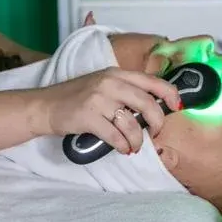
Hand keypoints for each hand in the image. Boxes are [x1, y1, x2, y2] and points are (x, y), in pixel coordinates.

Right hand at [35, 67, 182, 154]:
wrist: (45, 106)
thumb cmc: (76, 98)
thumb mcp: (102, 85)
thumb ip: (126, 91)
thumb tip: (153, 107)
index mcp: (116, 73)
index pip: (152, 81)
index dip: (170, 94)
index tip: (177, 106)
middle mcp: (109, 83)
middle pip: (147, 103)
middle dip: (157, 123)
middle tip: (156, 133)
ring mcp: (98, 99)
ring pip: (132, 124)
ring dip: (137, 140)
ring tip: (134, 146)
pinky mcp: (88, 117)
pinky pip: (115, 136)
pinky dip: (122, 146)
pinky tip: (122, 148)